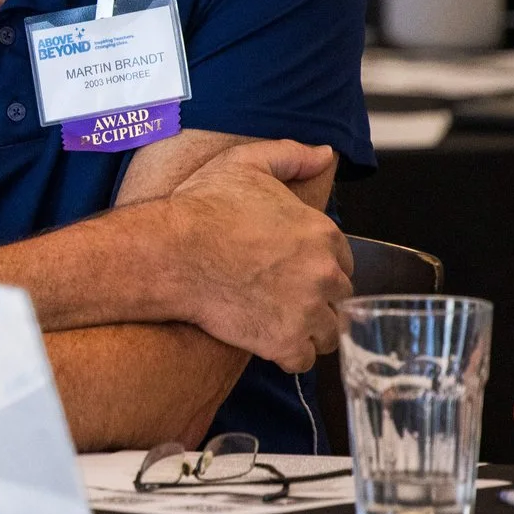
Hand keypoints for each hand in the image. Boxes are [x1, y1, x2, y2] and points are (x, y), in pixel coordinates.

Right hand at [162, 140, 350, 371]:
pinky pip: (303, 359)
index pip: (343, 260)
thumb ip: (291, 156)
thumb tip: (325, 154)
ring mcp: (306, 311)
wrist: (169, 253)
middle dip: (318, 297)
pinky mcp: (284, 342)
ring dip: (311, 329)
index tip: (294, 268)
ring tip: (281, 323)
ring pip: (329, 331)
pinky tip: (270, 343)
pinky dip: (290, 354)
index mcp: (322, 234)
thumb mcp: (245, 164)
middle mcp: (323, 274)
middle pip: (339, 297)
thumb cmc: (201, 209)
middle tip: (285, 296)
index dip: (319, 264)